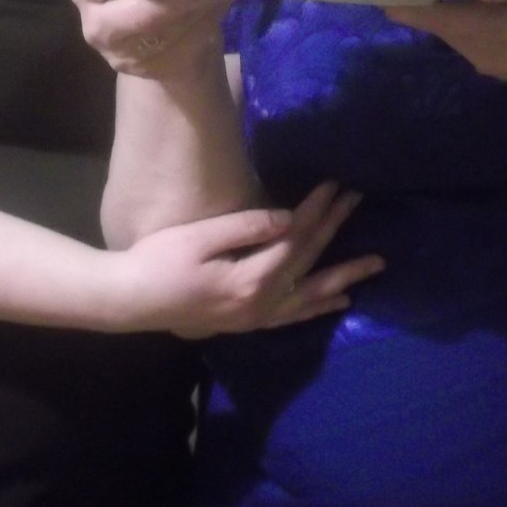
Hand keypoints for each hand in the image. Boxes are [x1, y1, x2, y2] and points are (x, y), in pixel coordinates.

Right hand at [113, 180, 382, 337]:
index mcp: (251, 280)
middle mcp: (262, 303)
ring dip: (343, 277)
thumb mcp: (200, 238)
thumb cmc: (159, 262)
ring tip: (373, 265)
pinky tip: (337, 301)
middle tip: (358, 200)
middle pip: (309, 262)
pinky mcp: (249, 321)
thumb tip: (291, 219)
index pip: (295, 239)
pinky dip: (318, 307)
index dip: (317, 210)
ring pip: (311, 296)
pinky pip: (295, 316)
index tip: (335, 184)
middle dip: (336, 229)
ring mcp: (257, 317)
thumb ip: (247, 228)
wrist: (132, 301)